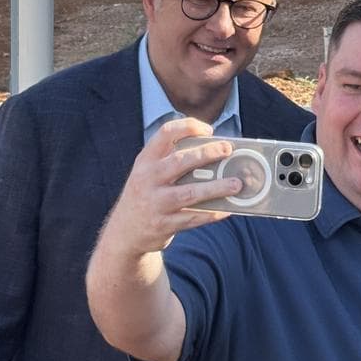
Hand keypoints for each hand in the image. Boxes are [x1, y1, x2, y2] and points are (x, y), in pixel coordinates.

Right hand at [100, 118, 242, 258]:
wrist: (124, 233)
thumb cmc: (146, 195)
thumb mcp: (148, 172)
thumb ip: (172, 159)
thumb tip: (215, 150)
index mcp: (146, 161)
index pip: (165, 133)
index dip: (188, 127)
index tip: (209, 130)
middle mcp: (148, 179)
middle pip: (181, 161)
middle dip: (207, 153)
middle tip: (228, 150)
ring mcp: (155, 203)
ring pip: (190, 193)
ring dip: (217, 188)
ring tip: (237, 184)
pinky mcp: (164, 224)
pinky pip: (193, 218)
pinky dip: (213, 213)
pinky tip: (228, 208)